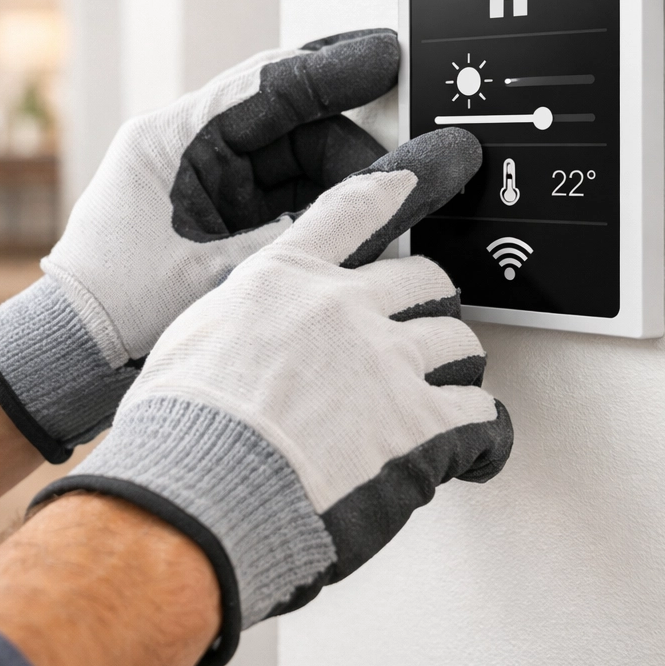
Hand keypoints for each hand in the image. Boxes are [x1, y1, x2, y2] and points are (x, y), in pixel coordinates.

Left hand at [0, 30, 399, 461]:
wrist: (79, 359)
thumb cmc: (119, 309)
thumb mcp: (221, 268)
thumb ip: (307, 230)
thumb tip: (384, 199)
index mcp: (174, 140)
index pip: (266, 84)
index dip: (333, 67)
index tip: (386, 56)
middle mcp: (194, 154)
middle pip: (295, 124)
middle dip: (359, 139)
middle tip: (417, 158)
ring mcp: (211, 188)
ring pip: (301, 163)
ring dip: (350, 179)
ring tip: (400, 199)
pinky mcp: (226, 223)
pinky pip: (293, 200)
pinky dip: (331, 210)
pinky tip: (368, 223)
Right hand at [31, 128, 512, 665]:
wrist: (197, 494)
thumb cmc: (180, 428)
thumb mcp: (193, 340)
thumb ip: (242, 319)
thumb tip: (256, 329)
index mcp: (288, 279)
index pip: (356, 208)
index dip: (400, 184)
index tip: (426, 171)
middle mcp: (345, 308)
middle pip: (426, 281)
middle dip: (432, 305)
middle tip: (426, 327)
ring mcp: (388, 363)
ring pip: (462, 344)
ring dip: (457, 369)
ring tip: (446, 392)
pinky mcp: (418, 425)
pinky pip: (481, 416)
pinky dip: (483, 434)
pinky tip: (474, 447)